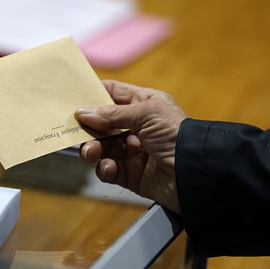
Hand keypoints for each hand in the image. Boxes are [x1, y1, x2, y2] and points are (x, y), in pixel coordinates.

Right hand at [75, 81, 187, 213]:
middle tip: (76, 131)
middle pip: (102, 124)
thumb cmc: (177, 135)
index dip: (93, 95)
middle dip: (88, 128)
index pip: (113, 94)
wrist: (196, 173)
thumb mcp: (145, 113)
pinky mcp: (132, 174)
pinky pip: (109, 169)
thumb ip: (111, 114)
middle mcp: (138, 126)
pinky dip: (105, 169)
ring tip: (91, 152)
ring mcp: (134, 151)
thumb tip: (82, 113)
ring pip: (102, 147)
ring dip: (93, 149)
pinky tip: (110, 167)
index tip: (73, 98)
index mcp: (144, 105)